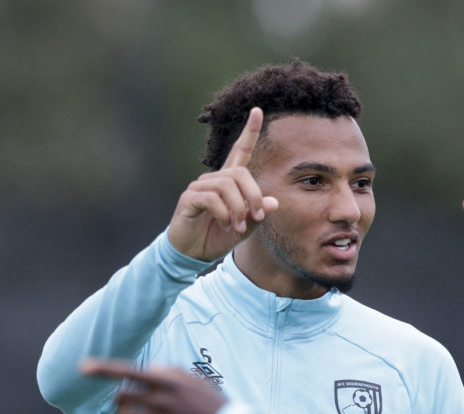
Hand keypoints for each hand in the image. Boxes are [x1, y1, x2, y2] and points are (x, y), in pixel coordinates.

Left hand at [79, 358, 228, 413]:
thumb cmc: (214, 407)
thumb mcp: (197, 382)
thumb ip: (171, 373)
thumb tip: (148, 370)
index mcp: (169, 383)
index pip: (129, 372)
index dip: (103, 369)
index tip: (83, 367)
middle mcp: (161, 401)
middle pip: (120, 398)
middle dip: (122, 401)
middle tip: (132, 405)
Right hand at [167, 107, 279, 261]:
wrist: (194, 252)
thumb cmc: (219, 235)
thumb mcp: (245, 226)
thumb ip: (258, 214)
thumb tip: (274, 202)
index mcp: (229, 181)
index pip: (241, 151)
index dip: (250, 132)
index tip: (258, 111)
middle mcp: (214, 179)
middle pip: (240, 173)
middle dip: (254, 195)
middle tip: (257, 216)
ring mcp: (200, 186)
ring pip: (227, 185)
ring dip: (239, 208)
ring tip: (238, 225)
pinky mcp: (189, 198)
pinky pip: (212, 198)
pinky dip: (224, 212)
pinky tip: (225, 223)